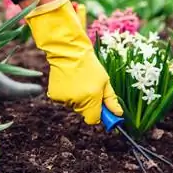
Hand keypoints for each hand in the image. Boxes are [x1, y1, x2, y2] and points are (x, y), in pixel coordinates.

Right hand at [25, 0, 122, 123]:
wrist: (69, 52)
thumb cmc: (90, 65)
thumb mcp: (105, 81)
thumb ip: (111, 100)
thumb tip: (118, 114)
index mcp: (91, 98)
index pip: (93, 120)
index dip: (98, 115)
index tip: (100, 109)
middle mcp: (77, 101)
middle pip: (83, 112)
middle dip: (88, 104)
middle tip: (89, 87)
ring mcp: (64, 99)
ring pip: (73, 106)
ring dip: (76, 98)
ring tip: (78, 81)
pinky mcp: (54, 96)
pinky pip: (64, 100)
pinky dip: (66, 94)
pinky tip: (68, 81)